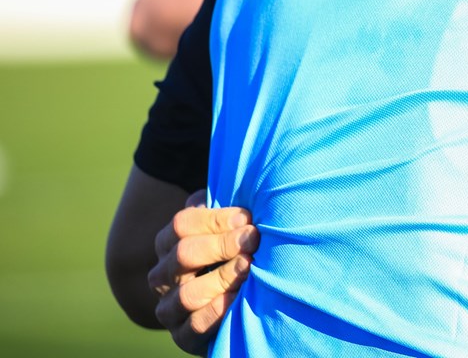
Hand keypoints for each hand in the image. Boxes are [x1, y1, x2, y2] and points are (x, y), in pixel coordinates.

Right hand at [147, 191, 258, 354]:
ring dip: (222, 278)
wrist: (236, 302)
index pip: (182, 224)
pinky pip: (194, 327)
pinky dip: (219, 311)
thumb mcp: (231, 226)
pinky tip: (240, 296)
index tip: (247, 219)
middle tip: (253, 240)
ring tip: (249, 268)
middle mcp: (163, 275)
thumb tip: (242, 181)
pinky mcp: (183, 336)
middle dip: (222, 245)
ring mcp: (169, 308)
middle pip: (183, 254)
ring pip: (187, 293)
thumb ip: (229, 209)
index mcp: (170, 242)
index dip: (216, 219)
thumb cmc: (237, 252)